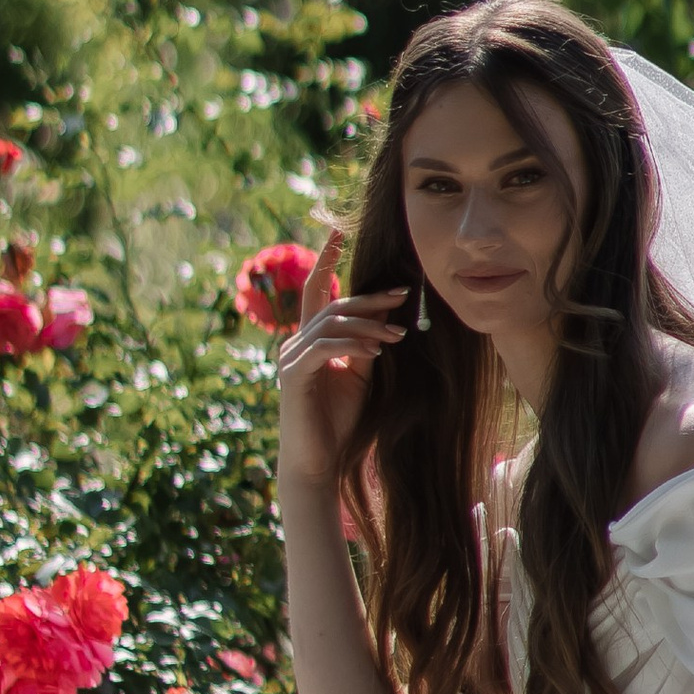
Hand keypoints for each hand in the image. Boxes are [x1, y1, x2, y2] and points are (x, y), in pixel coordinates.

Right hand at [273, 227, 407, 494]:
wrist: (319, 460)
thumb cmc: (339, 419)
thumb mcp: (360, 373)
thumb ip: (366, 341)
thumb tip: (386, 313)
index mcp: (309, 339)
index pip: (316, 291)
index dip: (324, 259)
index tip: (338, 233)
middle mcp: (295, 344)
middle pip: (333, 306)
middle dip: (369, 300)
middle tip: (402, 295)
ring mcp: (291, 359)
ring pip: (332, 325)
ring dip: (369, 327)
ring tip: (397, 336)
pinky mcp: (294, 376)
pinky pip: (326, 348)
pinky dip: (353, 346)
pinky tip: (375, 353)